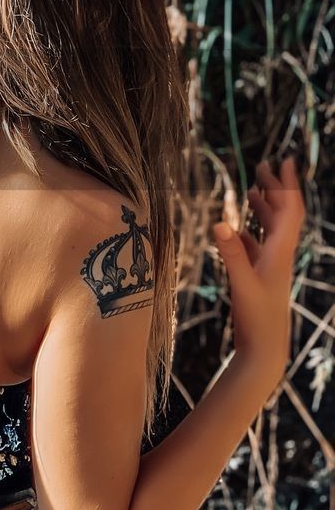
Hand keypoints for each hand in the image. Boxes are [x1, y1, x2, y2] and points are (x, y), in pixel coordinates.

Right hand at [212, 156, 304, 375]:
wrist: (264, 349)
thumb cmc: (257, 318)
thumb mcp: (241, 283)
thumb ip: (231, 253)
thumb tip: (219, 221)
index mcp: (280, 252)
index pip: (289, 209)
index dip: (287, 184)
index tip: (282, 160)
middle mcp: (279, 255)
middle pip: (282, 214)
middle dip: (274, 188)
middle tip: (264, 166)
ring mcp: (270, 266)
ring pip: (270, 229)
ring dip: (264, 208)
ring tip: (252, 190)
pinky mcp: (259, 277)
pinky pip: (257, 247)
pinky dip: (249, 232)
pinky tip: (237, 229)